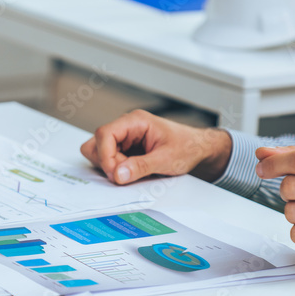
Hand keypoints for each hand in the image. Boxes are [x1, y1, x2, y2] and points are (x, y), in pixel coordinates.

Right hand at [80, 110, 232, 184]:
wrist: (197, 148)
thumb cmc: (187, 146)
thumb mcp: (166, 159)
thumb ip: (141, 166)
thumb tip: (118, 174)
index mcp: (135, 121)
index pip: (105, 133)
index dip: (105, 155)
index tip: (115, 173)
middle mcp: (126, 127)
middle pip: (97, 143)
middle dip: (107, 162)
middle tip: (125, 173)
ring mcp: (124, 138)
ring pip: (99, 152)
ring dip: (111, 166)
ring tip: (132, 172)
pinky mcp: (124, 149)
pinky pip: (109, 160)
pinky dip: (116, 169)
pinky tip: (133, 172)